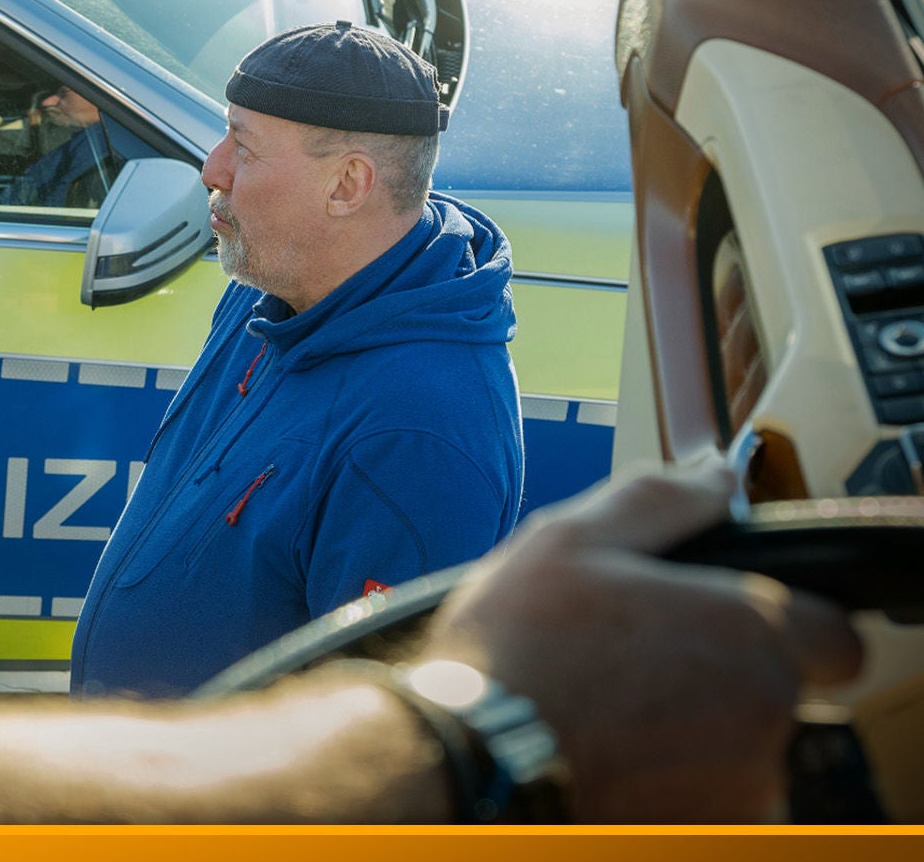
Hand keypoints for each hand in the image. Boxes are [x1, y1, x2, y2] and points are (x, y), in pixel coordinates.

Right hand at [422, 464, 862, 821]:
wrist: (468, 759)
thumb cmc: (517, 647)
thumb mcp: (572, 541)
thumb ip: (661, 502)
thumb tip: (716, 475)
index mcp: (751, 631)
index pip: (834, 634)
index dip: (784, 622)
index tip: (719, 621)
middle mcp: (765, 714)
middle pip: (778, 689)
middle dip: (720, 671)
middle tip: (633, 656)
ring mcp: (739, 784)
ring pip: (740, 744)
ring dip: (694, 726)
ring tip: (606, 704)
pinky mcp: (703, 828)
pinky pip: (707, 792)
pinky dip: (669, 774)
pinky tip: (605, 748)